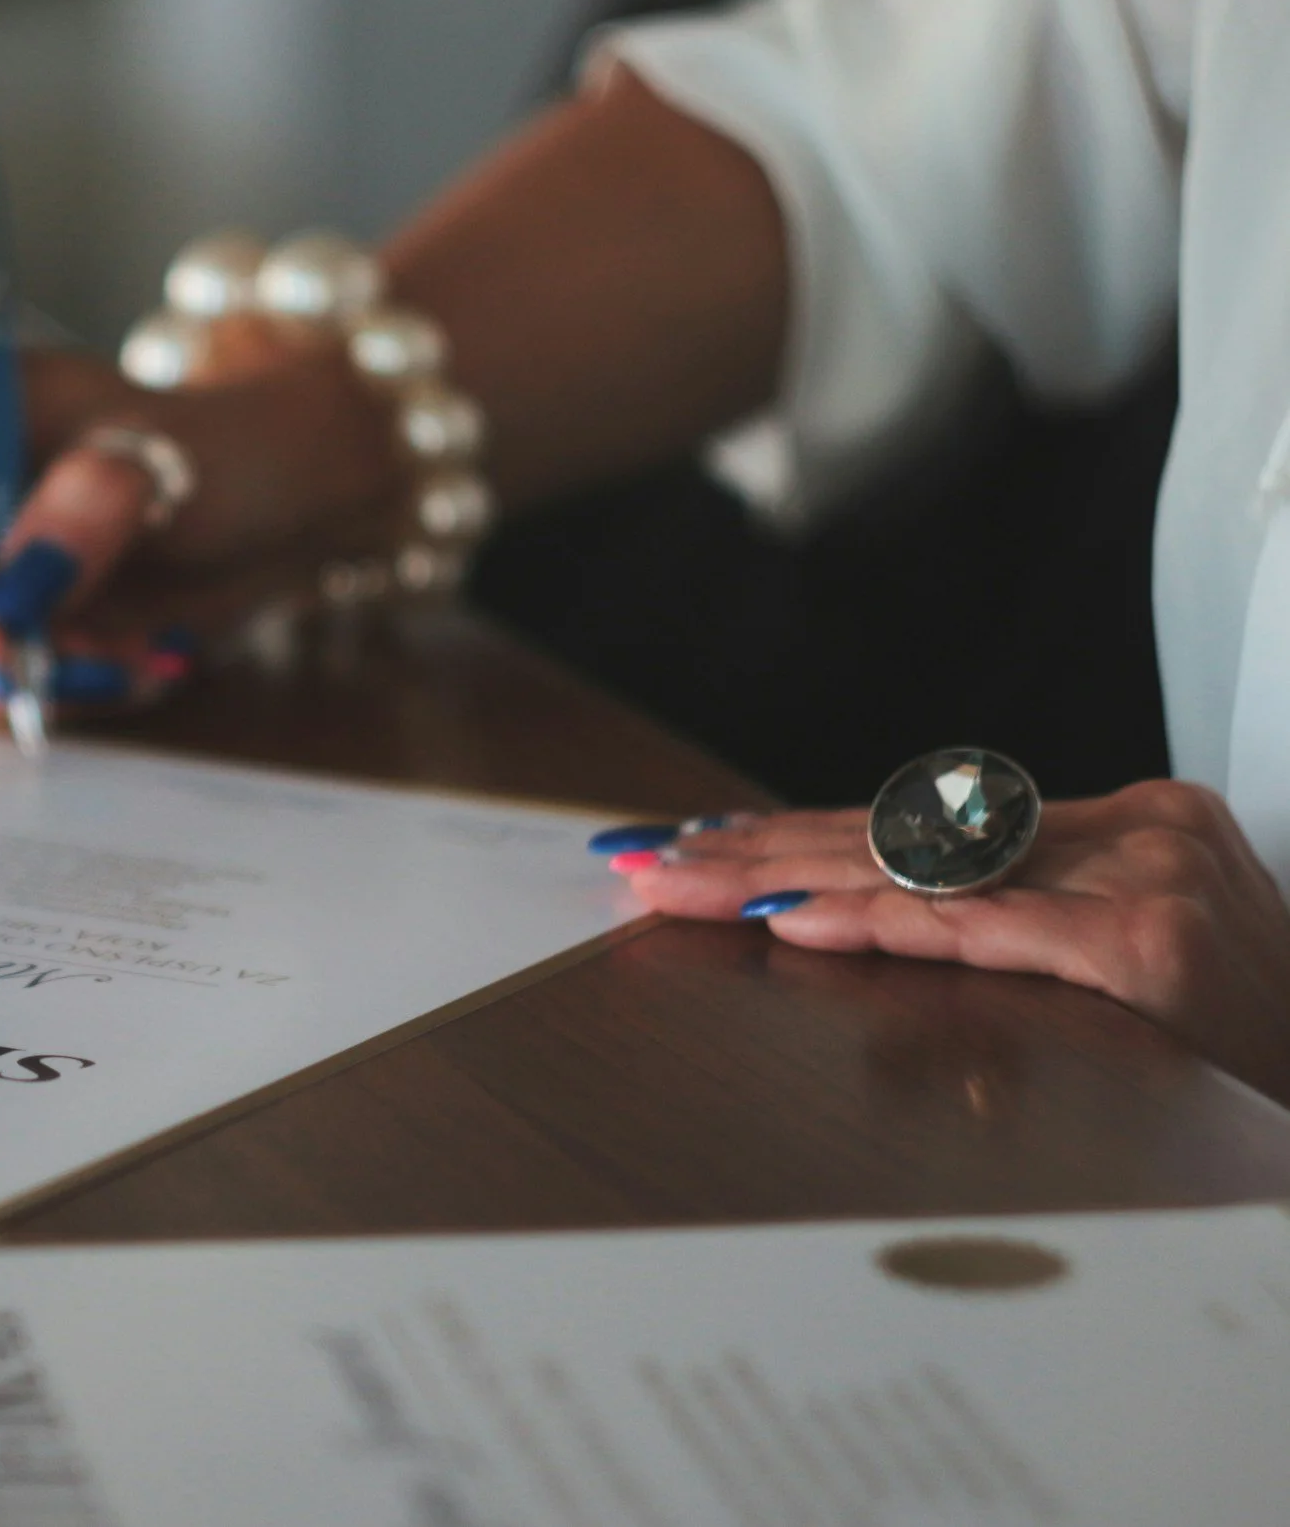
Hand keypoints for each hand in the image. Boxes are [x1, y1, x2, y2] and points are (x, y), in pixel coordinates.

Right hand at [0, 326, 398, 720]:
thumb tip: (35, 569)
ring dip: (24, 679)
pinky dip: (27, 695)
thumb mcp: (176, 458)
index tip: (5, 653)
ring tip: (128, 652)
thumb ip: (103, 499)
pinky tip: (101, 662)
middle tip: (107, 664)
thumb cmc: (201, 453)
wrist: (232, 502)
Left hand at [610, 781, 1289, 1101]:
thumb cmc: (1240, 1053)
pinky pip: (977, 926)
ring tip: (687, 882)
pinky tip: (791, 919)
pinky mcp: (1149, 936)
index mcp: (1128, 832)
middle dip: (763, 851)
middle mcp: (1134, 832)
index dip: (804, 836)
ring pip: (921, 870)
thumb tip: (861, 930)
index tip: (703, 841)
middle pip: (903, 838)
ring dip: (785, 876)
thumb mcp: (1127, 979)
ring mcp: (1143, 875)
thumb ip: (1019, 940)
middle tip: (653, 858)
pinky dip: (878, 923)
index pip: (924, 830)